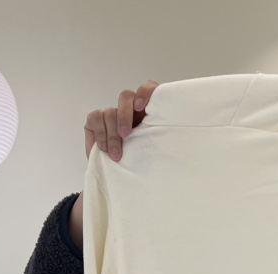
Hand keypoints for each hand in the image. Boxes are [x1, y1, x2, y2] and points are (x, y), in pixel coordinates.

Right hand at [70, 80, 158, 248]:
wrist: (119, 179)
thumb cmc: (142, 166)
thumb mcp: (155, 154)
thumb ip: (160, 140)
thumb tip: (181, 144)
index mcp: (148, 112)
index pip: (149, 89)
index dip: (146, 92)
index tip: (142, 107)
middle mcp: (130, 110)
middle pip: (126, 97)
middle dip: (124, 115)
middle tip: (126, 135)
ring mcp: (112, 113)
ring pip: (110, 112)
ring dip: (112, 135)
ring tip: (116, 156)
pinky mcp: (96, 120)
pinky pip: (95, 118)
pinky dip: (100, 134)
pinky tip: (105, 149)